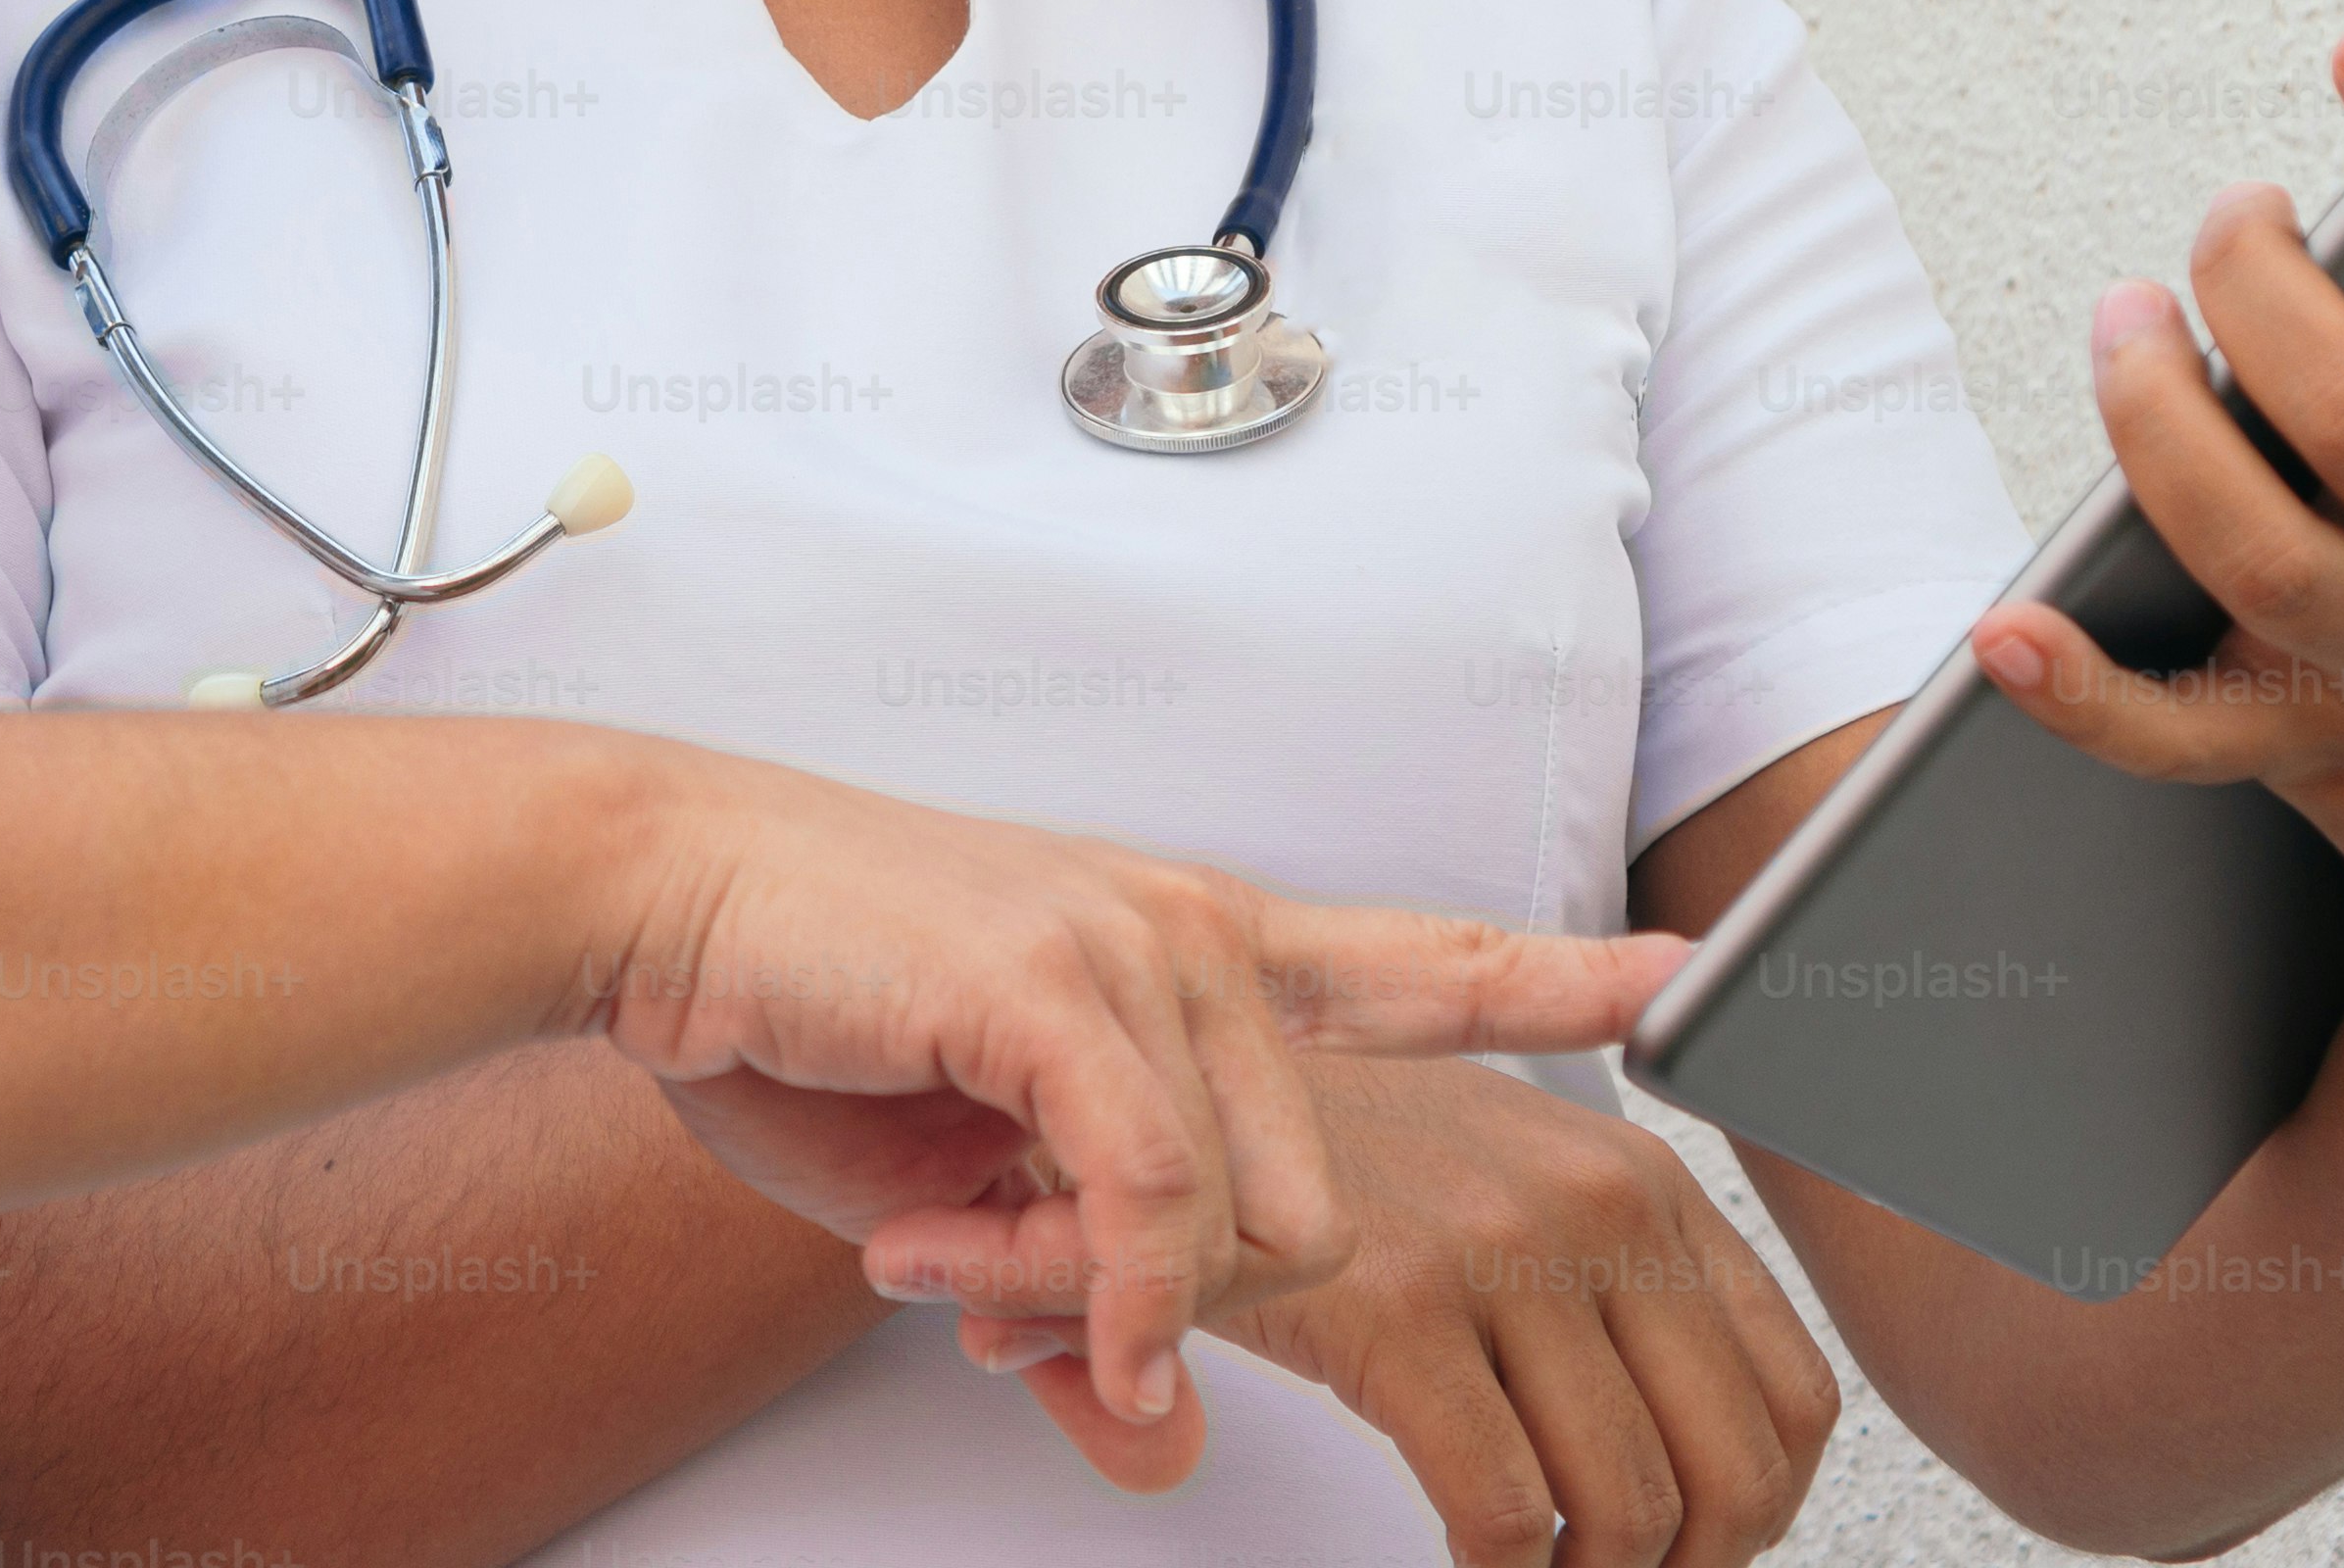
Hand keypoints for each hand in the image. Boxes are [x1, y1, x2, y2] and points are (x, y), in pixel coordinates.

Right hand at [591, 796, 1684, 1486]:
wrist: (661, 900)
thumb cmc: (805, 1009)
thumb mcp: (970, 1194)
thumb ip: (1091, 1302)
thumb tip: (1162, 1443)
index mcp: (1193, 944)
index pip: (1416, 958)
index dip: (1554, 975)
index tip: (1682, 981)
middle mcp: (1192, 925)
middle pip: (1324, 1189)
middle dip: (1202, 1301)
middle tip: (1047, 1314)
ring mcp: (1133, 943)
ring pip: (1249, 1204)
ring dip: (1142, 1306)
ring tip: (1017, 1299)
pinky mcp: (1057, 982)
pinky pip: (1155, 1192)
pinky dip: (1124, 1299)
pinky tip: (1086, 1342)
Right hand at [960, 1059, 1836, 1564]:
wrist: (1098, 1055)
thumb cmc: (1257, 1127)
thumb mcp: (1431, 1181)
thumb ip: (1536, 1283)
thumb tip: (1669, 1439)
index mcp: (1615, 1166)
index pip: (1788, 1378)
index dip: (1774, 1507)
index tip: (1724, 1559)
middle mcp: (1579, 1188)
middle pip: (1744, 1459)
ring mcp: (1493, 1240)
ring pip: (1633, 1499)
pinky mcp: (1395, 1303)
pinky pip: (1507, 1508)